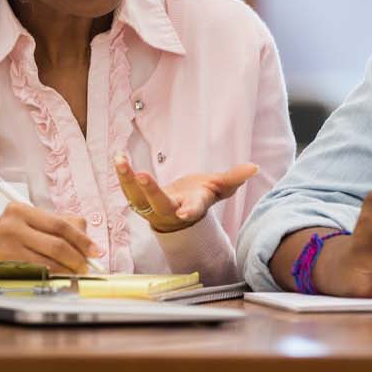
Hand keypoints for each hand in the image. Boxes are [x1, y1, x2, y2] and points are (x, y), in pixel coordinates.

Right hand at [0, 202, 103, 274]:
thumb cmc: (15, 235)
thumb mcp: (34, 222)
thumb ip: (61, 226)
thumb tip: (88, 243)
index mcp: (23, 209)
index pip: (60, 224)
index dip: (82, 239)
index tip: (96, 251)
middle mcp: (13, 224)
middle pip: (56, 244)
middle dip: (77, 258)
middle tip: (87, 266)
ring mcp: (8, 244)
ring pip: (49, 261)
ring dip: (68, 270)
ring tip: (76, 272)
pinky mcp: (6, 263)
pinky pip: (39, 272)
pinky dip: (55, 276)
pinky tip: (61, 276)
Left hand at [114, 154, 258, 233]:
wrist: (179, 212)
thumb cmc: (200, 196)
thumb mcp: (219, 187)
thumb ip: (234, 177)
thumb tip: (254, 167)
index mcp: (192, 207)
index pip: (192, 210)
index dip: (189, 211)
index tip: (184, 214)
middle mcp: (171, 210)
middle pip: (160, 204)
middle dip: (151, 191)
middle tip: (142, 176)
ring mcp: (152, 207)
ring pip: (137, 197)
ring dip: (128, 180)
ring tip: (121, 161)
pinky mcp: (139, 201)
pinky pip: (127, 190)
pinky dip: (122, 175)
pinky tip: (118, 157)